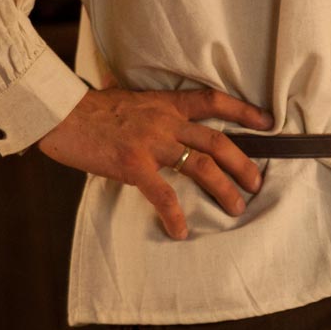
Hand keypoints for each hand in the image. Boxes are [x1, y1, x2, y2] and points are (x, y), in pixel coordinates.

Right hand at [36, 87, 274, 239]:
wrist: (63, 113)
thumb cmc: (92, 108)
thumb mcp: (129, 98)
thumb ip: (149, 106)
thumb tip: (154, 108)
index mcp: (166, 103)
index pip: (213, 102)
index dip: (243, 112)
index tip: (267, 123)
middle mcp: (165, 120)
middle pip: (216, 140)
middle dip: (242, 163)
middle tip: (256, 183)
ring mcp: (151, 142)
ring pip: (201, 165)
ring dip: (223, 189)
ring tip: (237, 208)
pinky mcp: (133, 164)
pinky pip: (162, 193)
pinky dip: (174, 215)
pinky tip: (181, 231)